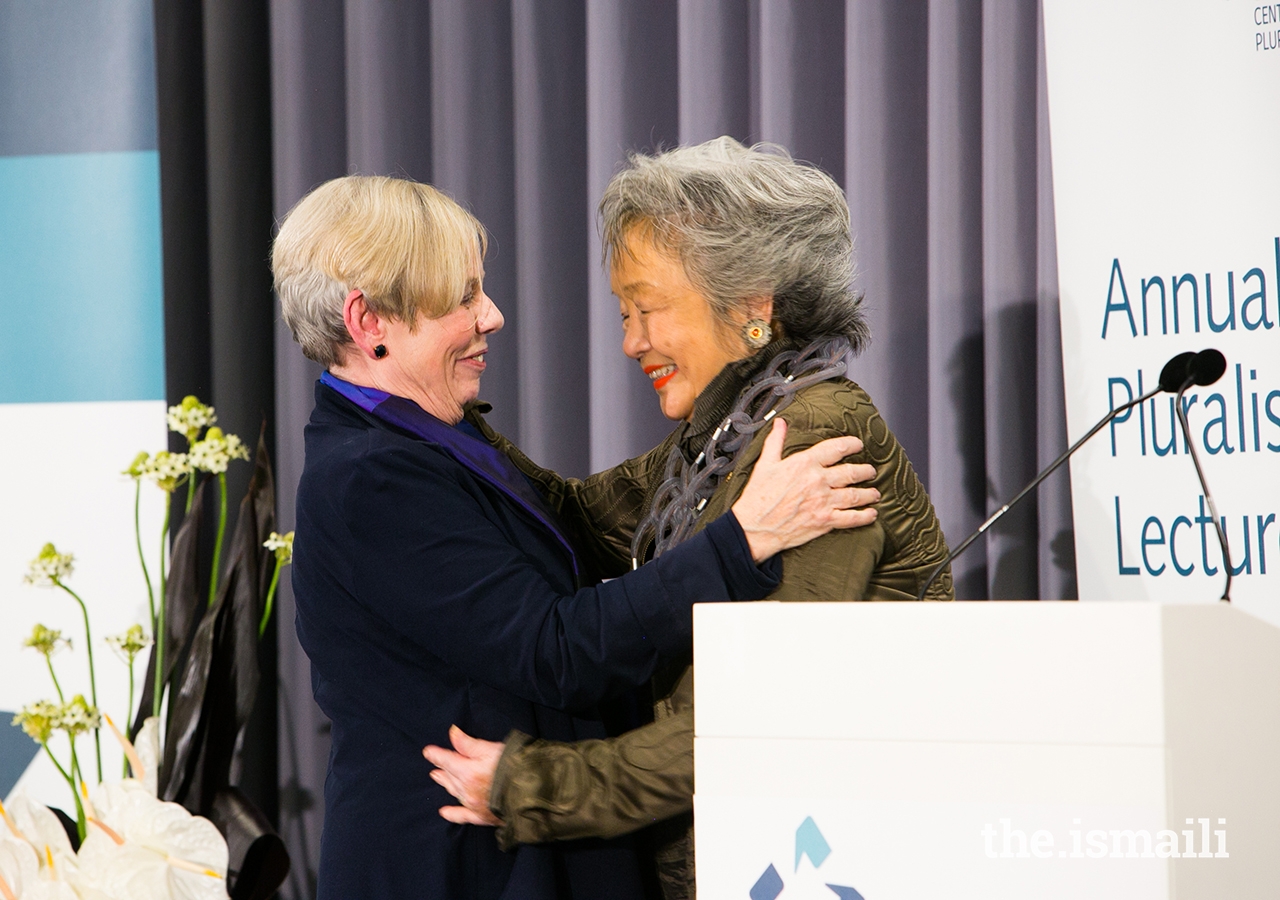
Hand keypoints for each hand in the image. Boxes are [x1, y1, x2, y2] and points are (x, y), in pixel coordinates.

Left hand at [422, 725, 504, 825]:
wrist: (531, 793)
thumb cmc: (513, 766)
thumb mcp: (491, 749)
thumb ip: (469, 744)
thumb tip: (452, 733)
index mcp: (467, 771)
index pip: (447, 760)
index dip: (436, 755)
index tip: (427, 751)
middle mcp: (466, 789)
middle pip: (450, 777)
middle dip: (442, 770)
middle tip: (434, 766)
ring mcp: (473, 804)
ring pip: (454, 792)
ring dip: (446, 784)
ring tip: (438, 778)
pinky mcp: (482, 817)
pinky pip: (463, 816)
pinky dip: (452, 814)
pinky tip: (443, 812)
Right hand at [731, 418, 878, 561]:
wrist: (755, 527)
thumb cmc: (758, 496)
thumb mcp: (765, 464)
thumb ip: (776, 442)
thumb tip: (780, 423)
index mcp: (804, 464)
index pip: (836, 448)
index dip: (851, 445)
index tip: (858, 445)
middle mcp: (818, 481)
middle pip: (851, 472)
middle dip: (865, 471)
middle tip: (870, 471)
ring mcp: (824, 502)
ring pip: (855, 495)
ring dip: (868, 493)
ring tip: (874, 492)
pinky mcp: (825, 521)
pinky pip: (852, 518)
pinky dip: (864, 516)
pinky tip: (871, 514)